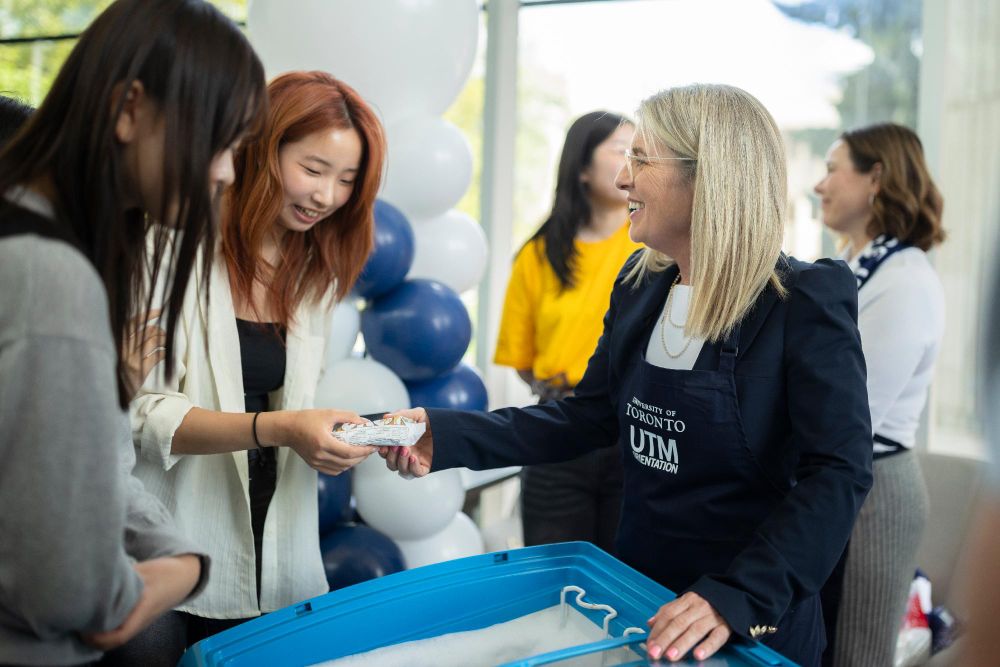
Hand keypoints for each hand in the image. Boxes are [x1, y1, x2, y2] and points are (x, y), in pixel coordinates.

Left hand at [82, 554, 199, 650]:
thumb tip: (95, 580)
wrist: (185, 577)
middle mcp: (141, 620)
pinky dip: (105, 630)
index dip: (98, 637)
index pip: (120, 634)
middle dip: (92, 640)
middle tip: (74, 626)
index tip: (82, 628)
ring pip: (116, 638)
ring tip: (80, 623)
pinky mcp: (138, 619)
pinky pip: (119, 631)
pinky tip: (94, 619)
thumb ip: (123, 578)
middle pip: (114, 642)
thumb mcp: (144, 570)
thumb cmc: (165, 571)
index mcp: (143, 608)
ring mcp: (140, 622)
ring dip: (98, 636)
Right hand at [123, 309, 165, 397]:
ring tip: (167, 344)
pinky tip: (166, 354)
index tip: (159, 311)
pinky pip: (157, 355)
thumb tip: (149, 328)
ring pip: (154, 341)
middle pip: (146, 331)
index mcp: (117, 343)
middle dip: (159, 330)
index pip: (132, 323)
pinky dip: (165, 353)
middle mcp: (123, 349)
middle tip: (165, 335)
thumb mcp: (120, 355)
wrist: (117, 395)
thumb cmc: (121, 373)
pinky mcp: (140, 370)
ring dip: (164, 340)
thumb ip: (129, 342)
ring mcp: (131, 360)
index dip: (146, 315)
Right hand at [268, 409, 374, 475]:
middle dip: (362, 457)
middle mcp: (320, 455)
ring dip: (354, 463)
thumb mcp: (329, 413)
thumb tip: (365, 422)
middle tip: (370, 449)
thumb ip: (348, 417)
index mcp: (323, 442)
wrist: (287, 429)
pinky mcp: (314, 465)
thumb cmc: (306, 419)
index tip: (374, 446)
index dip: (364, 451)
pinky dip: (343, 466)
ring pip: (341, 468)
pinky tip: (348, 458)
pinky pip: (333, 471)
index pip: (349, 452)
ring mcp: (316, 462)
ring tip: (361, 453)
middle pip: (347, 463)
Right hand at [378, 408, 431, 476]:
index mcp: (401, 443)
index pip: (386, 451)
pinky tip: (413, 457)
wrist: (450, 427)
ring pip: (401, 469)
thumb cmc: (432, 422)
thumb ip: (401, 415)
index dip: (382, 449)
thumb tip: (386, 417)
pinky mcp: (425, 467)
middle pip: (391, 463)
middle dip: (390, 456)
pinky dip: (412, 467)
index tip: (382, 444)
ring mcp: (415, 461)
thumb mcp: (417, 414)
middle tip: (394, 446)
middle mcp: (406, 454)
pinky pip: (415, 473)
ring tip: (406, 449)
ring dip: (400, 461)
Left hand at [645, 592, 730, 661]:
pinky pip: (717, 637)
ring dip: (682, 644)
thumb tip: (650, 623)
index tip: (649, 644)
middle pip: (679, 623)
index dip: (657, 630)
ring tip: (671, 655)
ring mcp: (713, 616)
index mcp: (688, 600)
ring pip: (695, 630)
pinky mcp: (727, 626)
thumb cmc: (709, 602)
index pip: (668, 614)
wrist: (736, 593)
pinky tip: (698, 655)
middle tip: (655, 652)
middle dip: (665, 639)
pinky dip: (707, 646)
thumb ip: (669, 612)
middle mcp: (699, 607)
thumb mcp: (688, 602)